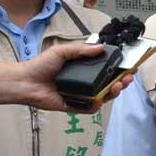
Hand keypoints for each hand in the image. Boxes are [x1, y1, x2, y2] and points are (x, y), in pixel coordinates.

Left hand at [11, 43, 133, 111]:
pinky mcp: (76, 106)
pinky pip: (91, 108)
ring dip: (114, 92)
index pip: (107, 69)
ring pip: (104, 96)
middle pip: (110, 84)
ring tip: (118, 85)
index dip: (120, 68)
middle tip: (127, 77)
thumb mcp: (62, 51)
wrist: (25, 81)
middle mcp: (86, 82)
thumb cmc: (41, 65)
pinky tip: (100, 98)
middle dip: (122, 81)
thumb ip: (81, 50)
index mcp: (84, 69)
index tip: (130, 66)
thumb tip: (101, 48)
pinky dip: (97, 104)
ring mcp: (82, 95)